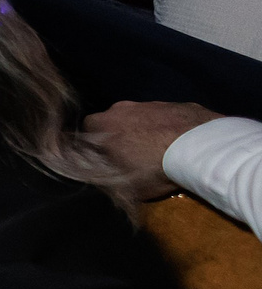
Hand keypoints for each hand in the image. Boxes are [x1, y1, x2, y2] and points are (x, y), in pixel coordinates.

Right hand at [82, 100, 217, 200]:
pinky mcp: (176, 103)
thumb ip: (107, 179)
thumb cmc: (155, 168)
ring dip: (146, 130)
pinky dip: (170, 126)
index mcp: (102, 125)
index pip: (86, 132)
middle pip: (114, 120)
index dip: (95, 146)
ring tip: (163, 150)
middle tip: (135, 156)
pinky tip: (183, 142)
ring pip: (141, 116)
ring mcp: (150, 103)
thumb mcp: (125, 186)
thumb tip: (100, 178)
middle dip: (120, 135)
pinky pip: (167, 116)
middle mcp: (121, 108)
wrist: (202, 148)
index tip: (106, 160)